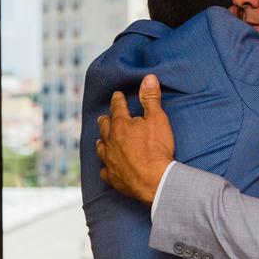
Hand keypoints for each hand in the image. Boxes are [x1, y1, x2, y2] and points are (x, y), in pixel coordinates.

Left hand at [96, 74, 175, 205]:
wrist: (155, 179)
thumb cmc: (157, 149)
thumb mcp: (158, 119)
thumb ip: (151, 98)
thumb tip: (148, 78)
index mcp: (121, 125)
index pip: (117, 107)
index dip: (118, 100)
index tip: (117, 96)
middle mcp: (110, 141)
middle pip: (104, 127)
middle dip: (105, 120)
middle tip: (105, 117)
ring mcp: (110, 160)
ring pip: (100, 148)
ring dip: (101, 142)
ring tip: (102, 140)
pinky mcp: (113, 177)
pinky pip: (105, 171)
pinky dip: (106, 168)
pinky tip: (107, 168)